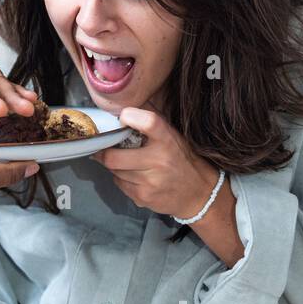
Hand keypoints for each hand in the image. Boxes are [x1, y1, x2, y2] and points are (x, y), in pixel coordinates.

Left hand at [90, 105, 217, 218]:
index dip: (130, 116)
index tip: (123, 117)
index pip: (148, 122)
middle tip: (105, 147)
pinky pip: (119, 184)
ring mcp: (150, 182)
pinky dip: (121, 178)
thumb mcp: (172, 136)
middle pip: (113, 157)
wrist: (198, 192)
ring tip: (124, 161)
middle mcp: (159, 161)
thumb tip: (123, 106)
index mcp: (167, 141)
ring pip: (114, 171)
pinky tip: (134, 176)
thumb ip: (150, 122)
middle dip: (105, 152)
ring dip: (114, 165)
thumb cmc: (181, 159)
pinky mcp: (143, 197)